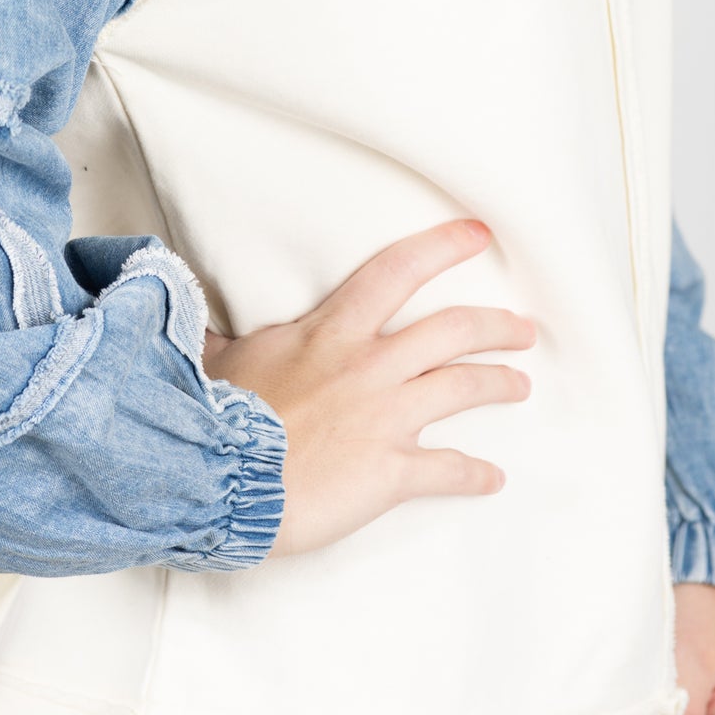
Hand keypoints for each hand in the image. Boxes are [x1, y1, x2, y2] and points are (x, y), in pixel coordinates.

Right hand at [200, 217, 536, 555]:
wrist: (220, 480)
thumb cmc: (215, 416)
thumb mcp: (219, 354)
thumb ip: (225, 329)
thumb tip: (193, 305)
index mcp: (333, 331)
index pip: (398, 271)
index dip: (442, 247)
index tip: (477, 234)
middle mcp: (369, 366)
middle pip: (453, 330)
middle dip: (495, 325)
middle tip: (521, 328)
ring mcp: (385, 418)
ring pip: (462, 388)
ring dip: (499, 384)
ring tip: (520, 384)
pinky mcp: (390, 472)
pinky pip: (447, 470)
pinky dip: (475, 474)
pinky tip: (492, 477)